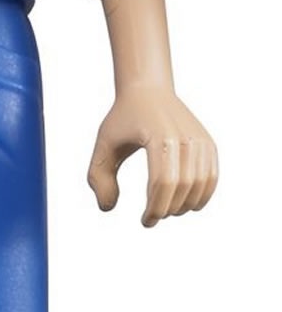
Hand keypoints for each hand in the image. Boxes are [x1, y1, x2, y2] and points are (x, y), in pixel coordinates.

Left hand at [87, 86, 217, 226]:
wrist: (148, 90)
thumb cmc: (124, 119)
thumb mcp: (104, 146)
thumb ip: (99, 178)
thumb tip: (107, 208)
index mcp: (159, 135)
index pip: (163, 182)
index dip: (155, 208)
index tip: (145, 221)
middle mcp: (184, 137)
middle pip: (182, 186)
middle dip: (168, 209)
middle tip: (154, 217)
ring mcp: (199, 139)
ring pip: (200, 184)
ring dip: (185, 205)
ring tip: (168, 210)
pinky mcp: (208, 143)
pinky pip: (211, 176)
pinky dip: (202, 195)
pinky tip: (187, 205)